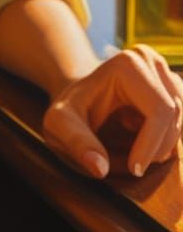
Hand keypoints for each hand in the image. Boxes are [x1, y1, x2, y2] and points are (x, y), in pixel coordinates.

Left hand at [43, 45, 182, 177]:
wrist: (79, 99)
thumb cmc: (70, 110)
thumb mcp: (60, 124)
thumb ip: (77, 142)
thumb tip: (99, 169)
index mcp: (128, 64)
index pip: (159, 111)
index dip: (151, 145)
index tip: (134, 170)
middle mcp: (151, 61)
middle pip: (175, 116)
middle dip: (157, 148)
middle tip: (132, 166)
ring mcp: (165, 73)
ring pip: (181, 122)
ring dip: (161, 145)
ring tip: (131, 149)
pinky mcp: (174, 88)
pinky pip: (181, 123)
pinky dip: (166, 139)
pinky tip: (140, 138)